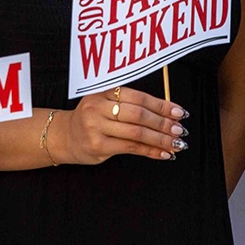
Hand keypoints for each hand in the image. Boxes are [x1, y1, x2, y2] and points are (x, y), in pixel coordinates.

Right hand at [57, 86, 187, 163]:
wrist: (64, 136)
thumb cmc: (92, 119)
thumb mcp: (106, 103)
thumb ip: (131, 105)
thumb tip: (168, 113)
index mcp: (104, 91)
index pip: (139, 97)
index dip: (161, 105)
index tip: (179, 112)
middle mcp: (98, 107)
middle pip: (138, 114)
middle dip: (163, 123)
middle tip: (180, 130)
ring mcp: (96, 127)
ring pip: (136, 132)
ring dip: (160, 139)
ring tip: (177, 144)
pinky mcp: (98, 145)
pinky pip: (130, 148)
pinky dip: (150, 151)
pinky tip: (163, 153)